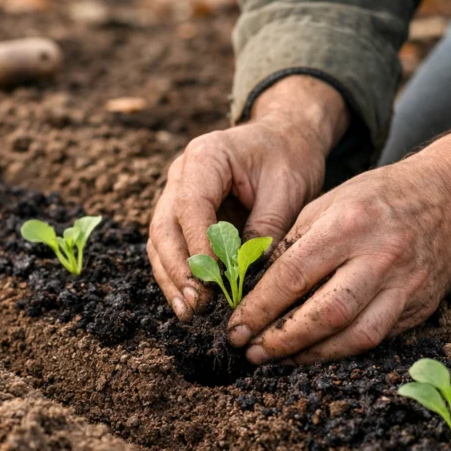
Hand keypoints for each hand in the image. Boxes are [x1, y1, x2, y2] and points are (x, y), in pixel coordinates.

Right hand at [148, 76, 347, 319]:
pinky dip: (179, 275)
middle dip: (179, 270)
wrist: (285, 138)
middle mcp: (181, 175)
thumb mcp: (288, 190)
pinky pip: (172, 248)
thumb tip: (244, 276)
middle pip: (165, 227)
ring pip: (161, 242)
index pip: (191, 206)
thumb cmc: (289, 158)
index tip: (213, 280)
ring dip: (173, 279)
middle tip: (197, 304)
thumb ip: (265, 229)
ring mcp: (176, 195)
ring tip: (189, 311)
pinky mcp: (182, 215)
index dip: (199, 246)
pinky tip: (189, 302)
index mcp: (205, 157)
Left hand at [227, 115, 450, 363]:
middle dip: (281, 339)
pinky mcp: (420, 306)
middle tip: (249, 351)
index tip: (235, 326)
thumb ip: (294, 243)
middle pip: (324, 313)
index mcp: (348, 224)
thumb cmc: (380, 197)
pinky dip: (342, 351)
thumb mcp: (330, 202)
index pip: (294, 275)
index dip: (260, 307)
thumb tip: (256, 288)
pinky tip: (315, 353)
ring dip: (310, 355)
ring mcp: (404, 286)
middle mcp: (379, 257)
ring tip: (276, 359)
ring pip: (355, 335)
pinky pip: (378, 339)